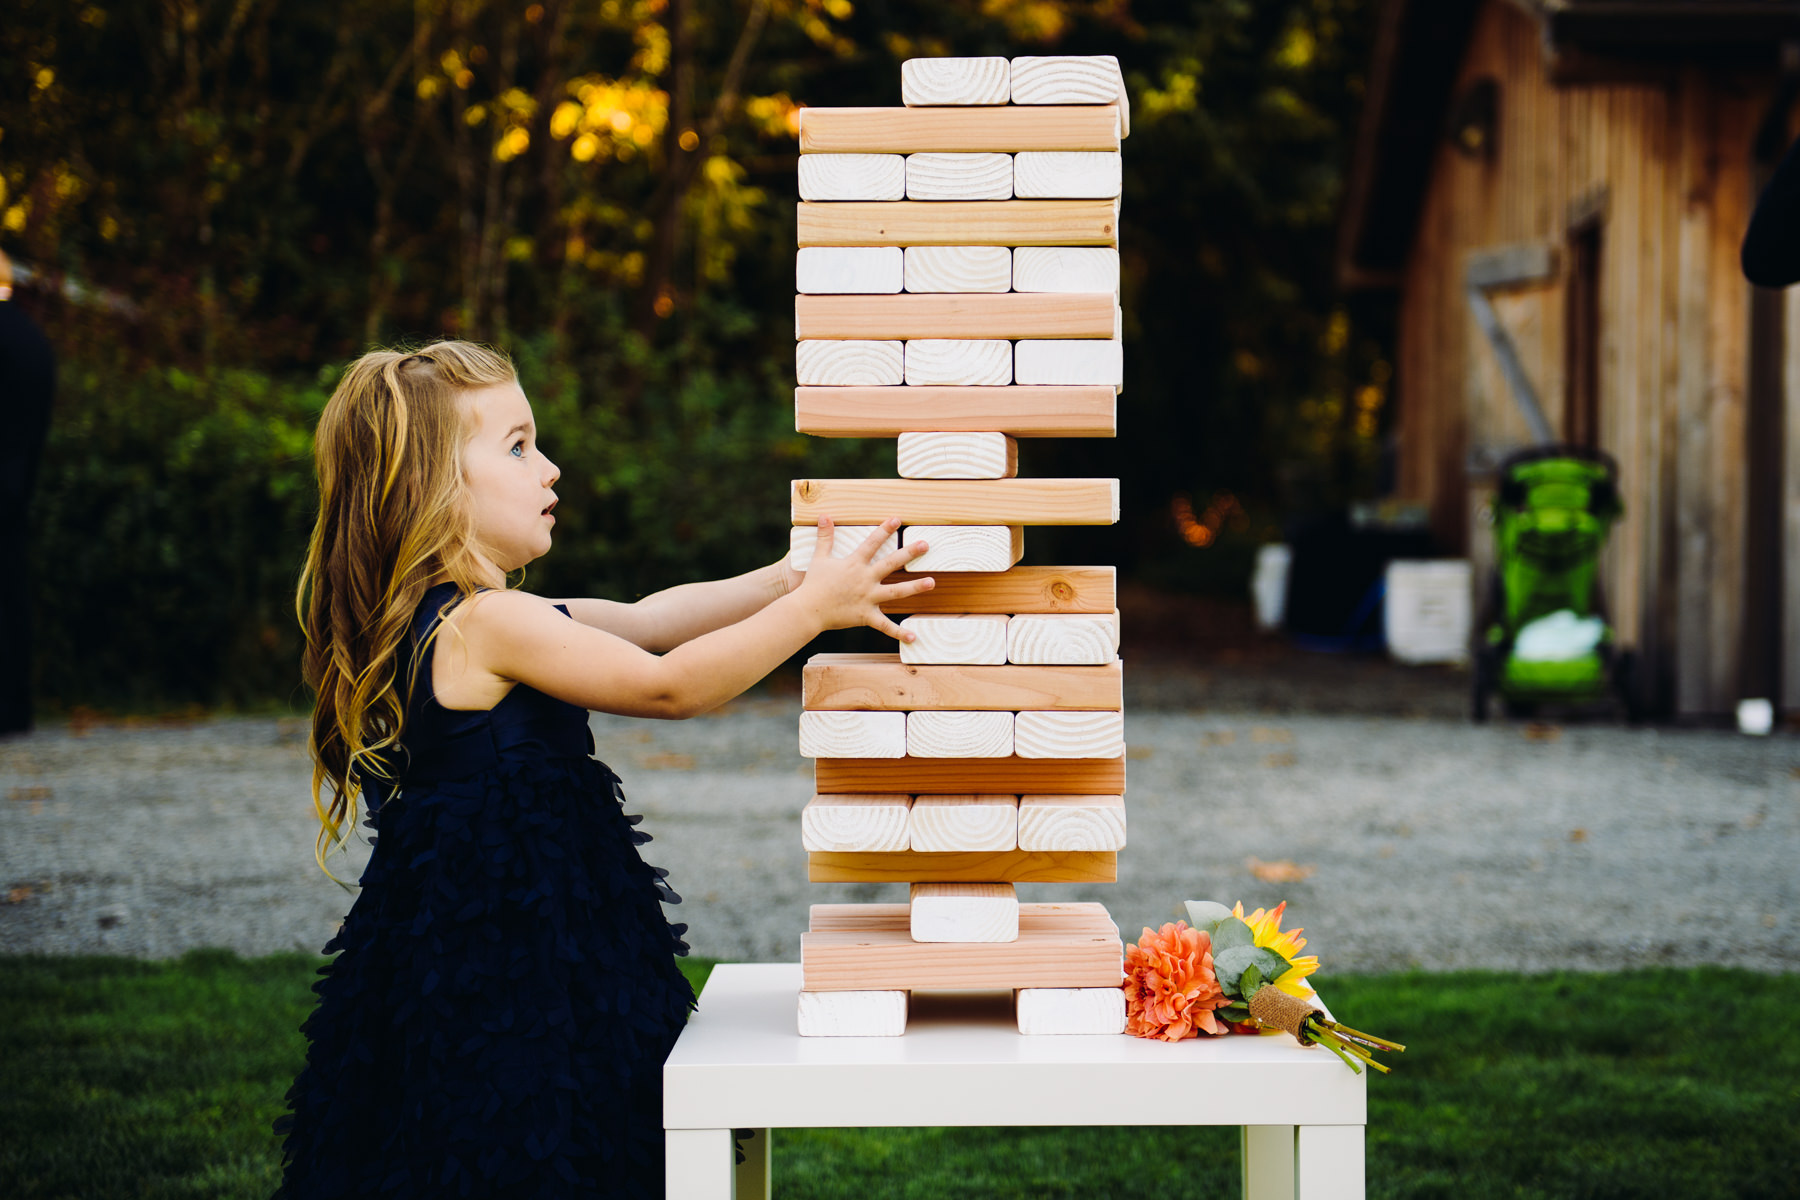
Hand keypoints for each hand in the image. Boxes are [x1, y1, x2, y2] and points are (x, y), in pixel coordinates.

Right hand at [792, 516, 932, 641]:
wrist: (808, 610)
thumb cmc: (813, 584)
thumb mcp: (819, 558)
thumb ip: (825, 537)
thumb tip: (824, 516)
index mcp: (854, 564)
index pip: (872, 543)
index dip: (885, 530)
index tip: (898, 519)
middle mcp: (865, 579)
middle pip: (890, 563)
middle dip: (909, 553)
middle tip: (925, 545)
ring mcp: (867, 598)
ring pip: (895, 592)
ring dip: (914, 587)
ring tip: (931, 582)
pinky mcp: (866, 616)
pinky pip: (885, 626)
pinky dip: (899, 633)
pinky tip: (914, 638)